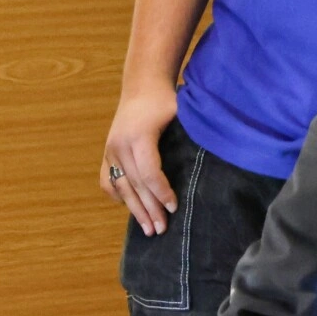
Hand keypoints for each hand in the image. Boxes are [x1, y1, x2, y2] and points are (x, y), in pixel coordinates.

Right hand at [101, 80, 178, 235]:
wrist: (142, 86)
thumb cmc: (166, 101)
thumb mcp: (181, 115)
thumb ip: (190, 138)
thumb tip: (209, 167)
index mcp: (139, 136)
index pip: (149, 172)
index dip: (162, 192)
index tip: (174, 207)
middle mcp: (120, 144)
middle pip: (135, 184)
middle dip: (149, 209)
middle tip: (161, 229)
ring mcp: (110, 149)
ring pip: (121, 186)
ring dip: (134, 209)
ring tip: (148, 229)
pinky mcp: (107, 152)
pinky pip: (107, 180)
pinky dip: (117, 195)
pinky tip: (129, 207)